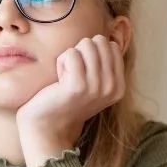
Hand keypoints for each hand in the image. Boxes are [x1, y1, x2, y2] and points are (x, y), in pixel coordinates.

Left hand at [16, 35, 124, 166]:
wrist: (47, 127)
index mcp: (119, 87)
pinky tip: (58, 81)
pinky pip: (71, 54)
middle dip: (81, 52)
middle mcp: (111, 87)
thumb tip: (106, 38)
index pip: (111, 46)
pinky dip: (61, 62)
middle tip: (71, 75)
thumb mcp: (93, 85)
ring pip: (86, 45)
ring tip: (65, 78)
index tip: (82, 75)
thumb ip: (103, 65)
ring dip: (70, 57)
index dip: (91, 54)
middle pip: (100, 42)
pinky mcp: (77, 86)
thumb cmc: (64, 101)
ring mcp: (96, 87)